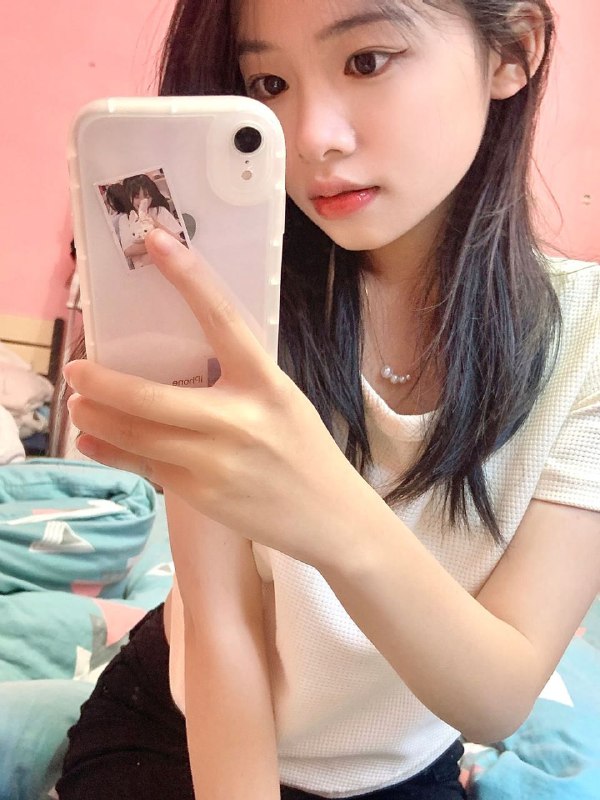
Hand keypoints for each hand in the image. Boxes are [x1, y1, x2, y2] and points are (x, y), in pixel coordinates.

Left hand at [65, 229, 371, 566]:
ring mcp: (216, 462)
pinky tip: (94, 442)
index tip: (156, 240)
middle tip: (77, 369)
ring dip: (99, 419)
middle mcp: (239, 420)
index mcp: (266, 383)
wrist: (329, 516)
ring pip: (139, 436)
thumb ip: (237, 380)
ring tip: (78, 407)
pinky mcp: (202, 495)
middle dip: (104, 383)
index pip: (222, 319)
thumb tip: (179, 361)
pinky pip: (147, 467)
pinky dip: (114, 451)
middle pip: (152, 397)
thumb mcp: (280, 401)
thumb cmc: (304, 450)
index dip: (189, 276)